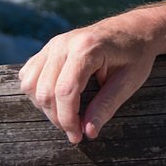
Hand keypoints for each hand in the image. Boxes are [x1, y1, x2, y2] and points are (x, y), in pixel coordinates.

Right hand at [18, 16, 157, 143]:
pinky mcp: (49, 48)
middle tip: (76, 131)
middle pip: (45, 91)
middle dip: (58, 118)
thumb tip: (88, 132)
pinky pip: (28, 75)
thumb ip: (107, 106)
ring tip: (68, 114)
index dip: (68, 119)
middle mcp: (65, 43)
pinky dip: (37, 92)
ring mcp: (54, 43)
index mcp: (87, 47)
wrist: (136, 28)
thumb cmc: (136, 53)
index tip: (78, 137)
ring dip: (45, 107)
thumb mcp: (130, 81)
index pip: (65, 91)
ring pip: (30, 85)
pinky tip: (57, 99)